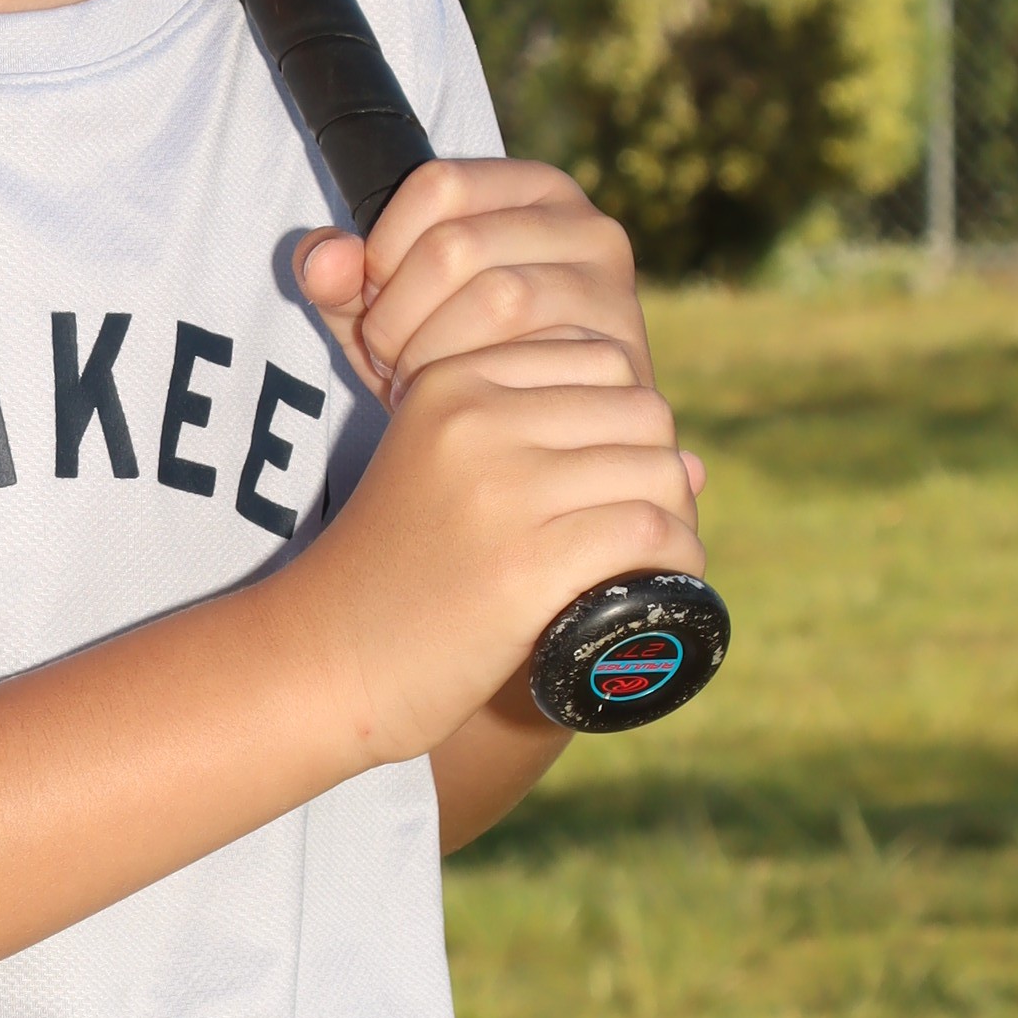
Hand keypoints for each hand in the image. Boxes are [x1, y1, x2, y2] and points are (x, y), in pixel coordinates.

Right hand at [284, 161, 706, 769]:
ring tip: (651, 564)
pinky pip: (645, 532)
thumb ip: (542, 443)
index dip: (625, 420)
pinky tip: (655, 590)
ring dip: (674, 520)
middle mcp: (476, 421)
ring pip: (655, 469)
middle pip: (640, 409)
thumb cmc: (395, 574)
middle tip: (638, 530)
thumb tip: (693, 465)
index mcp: (452, 383)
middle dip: (657, 469)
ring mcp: (501, 491)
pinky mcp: (524, 564)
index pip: (600, 357)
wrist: (324, 661)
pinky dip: (671, 563)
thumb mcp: (442, 472)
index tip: (608, 480)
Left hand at [289, 155, 684, 419]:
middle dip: (401, 314)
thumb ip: (343, 282)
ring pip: (497, 298)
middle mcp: (583, 222)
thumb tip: (321, 257)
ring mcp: (611, 284)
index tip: (374, 302)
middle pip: (457, 245)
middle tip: (390, 360)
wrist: (544, 442)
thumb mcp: (391, 312)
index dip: (385, 247)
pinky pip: (536, 355)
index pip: (436, 184)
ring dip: (436, 353)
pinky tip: (462, 406)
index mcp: (529, 189)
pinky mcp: (623, 348)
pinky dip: (481, 384)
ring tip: (419, 385)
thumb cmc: (459, 362)